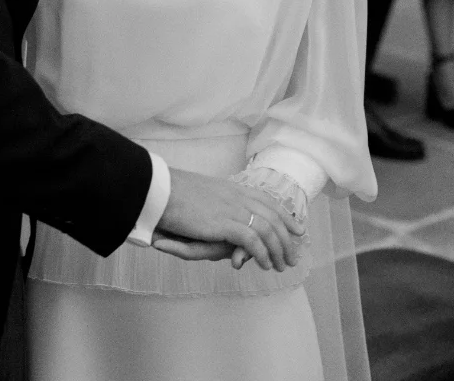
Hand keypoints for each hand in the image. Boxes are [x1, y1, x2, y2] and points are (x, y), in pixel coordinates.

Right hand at [153, 168, 306, 271]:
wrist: (156, 189)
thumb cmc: (169, 191)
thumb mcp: (198, 193)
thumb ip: (213, 202)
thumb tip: (216, 208)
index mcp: (231, 188)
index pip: (267, 202)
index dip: (284, 216)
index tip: (297, 229)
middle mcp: (237, 196)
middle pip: (273, 217)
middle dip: (287, 239)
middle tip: (294, 256)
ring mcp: (232, 209)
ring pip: (268, 231)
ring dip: (278, 251)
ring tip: (281, 266)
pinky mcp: (225, 223)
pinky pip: (254, 241)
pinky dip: (263, 253)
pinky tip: (265, 264)